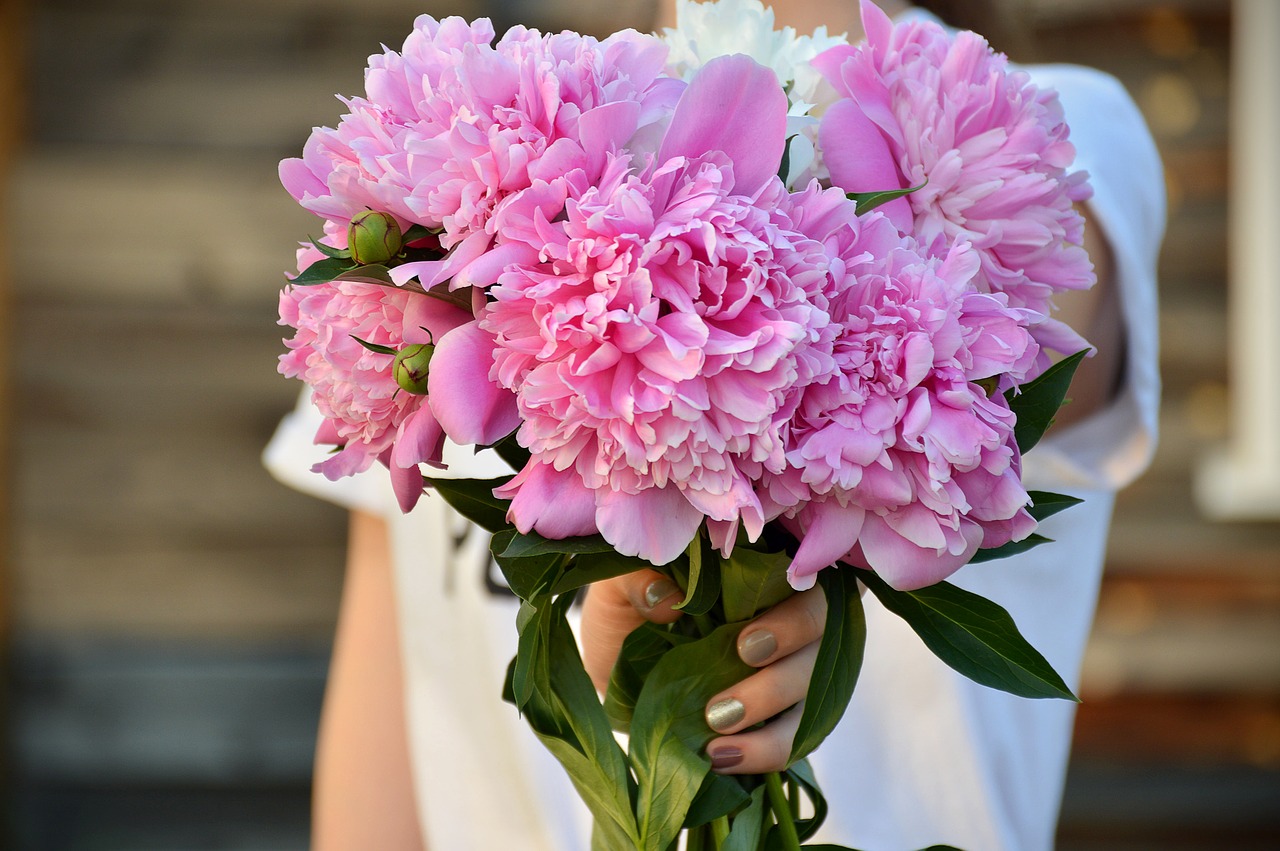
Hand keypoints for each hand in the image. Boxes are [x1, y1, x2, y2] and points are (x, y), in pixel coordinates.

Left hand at [581, 572, 826, 774]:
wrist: (611, 665)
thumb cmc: (626, 611)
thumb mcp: (618, 588)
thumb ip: (636, 580)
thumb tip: (667, 598)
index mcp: (760, 577)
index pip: (806, 590)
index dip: (792, 621)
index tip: (745, 646)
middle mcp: (787, 620)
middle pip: (819, 649)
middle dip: (779, 681)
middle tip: (723, 707)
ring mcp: (787, 671)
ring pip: (813, 698)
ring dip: (771, 726)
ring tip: (716, 742)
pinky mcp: (775, 717)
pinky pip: (792, 740)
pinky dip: (762, 753)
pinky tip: (719, 759)